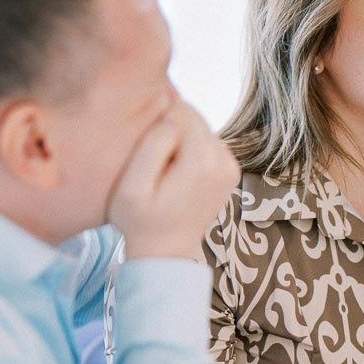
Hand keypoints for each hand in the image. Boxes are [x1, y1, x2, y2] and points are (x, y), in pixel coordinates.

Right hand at [107, 98, 239, 259]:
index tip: (144, 142)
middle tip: (153, 156)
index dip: (159, 119)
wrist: (165, 252)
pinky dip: (191, 148)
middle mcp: (223, 162)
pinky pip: (208, 141)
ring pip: (202, 127)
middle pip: (195, 116)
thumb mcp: (132, 187)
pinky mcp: (230, 170)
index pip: (181, 111)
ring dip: (180, 138)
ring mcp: (230, 167)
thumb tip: (171, 115)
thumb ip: (152, 146)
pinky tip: (176, 170)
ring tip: (163, 166)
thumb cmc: (141, 221)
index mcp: (201, 164)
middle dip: (171, 127)